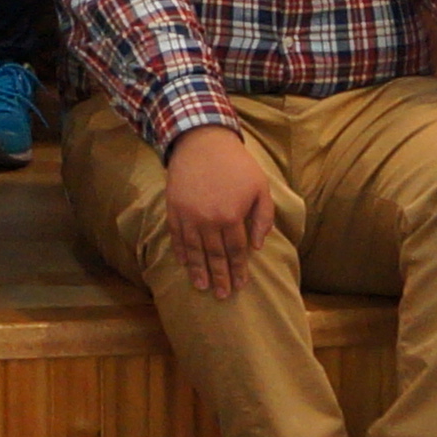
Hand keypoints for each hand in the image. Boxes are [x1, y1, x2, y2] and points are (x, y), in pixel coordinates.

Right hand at [160, 122, 273, 300]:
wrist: (202, 141)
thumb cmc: (236, 164)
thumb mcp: (261, 187)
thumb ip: (263, 218)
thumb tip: (257, 246)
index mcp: (231, 216)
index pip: (236, 251)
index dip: (239, 269)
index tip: (241, 285)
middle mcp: (207, 220)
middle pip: (214, 256)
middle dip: (220, 277)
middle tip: (223, 295)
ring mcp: (188, 216)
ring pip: (194, 250)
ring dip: (198, 270)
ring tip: (202, 286)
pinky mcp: (173, 208)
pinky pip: (177, 236)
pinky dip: (181, 251)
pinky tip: (184, 263)